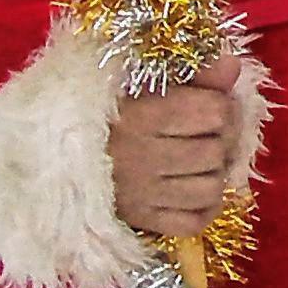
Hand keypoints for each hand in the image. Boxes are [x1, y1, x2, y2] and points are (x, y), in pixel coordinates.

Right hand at [109, 52, 243, 237]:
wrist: (55, 158)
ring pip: (210, 190)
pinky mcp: (139, 221)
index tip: (215, 107)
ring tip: (204, 164)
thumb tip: (232, 65)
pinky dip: (204, 209)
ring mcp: (140, 194)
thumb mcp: (145, 84)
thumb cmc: (107, 114)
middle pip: (216, 151)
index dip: (224, 107)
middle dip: (223, 141)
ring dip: (215, 175)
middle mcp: (140, 157)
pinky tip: (196, 191)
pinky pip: (193, 223)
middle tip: (213, 136)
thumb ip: (193, 74)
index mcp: (140, 116)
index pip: (214, 112)